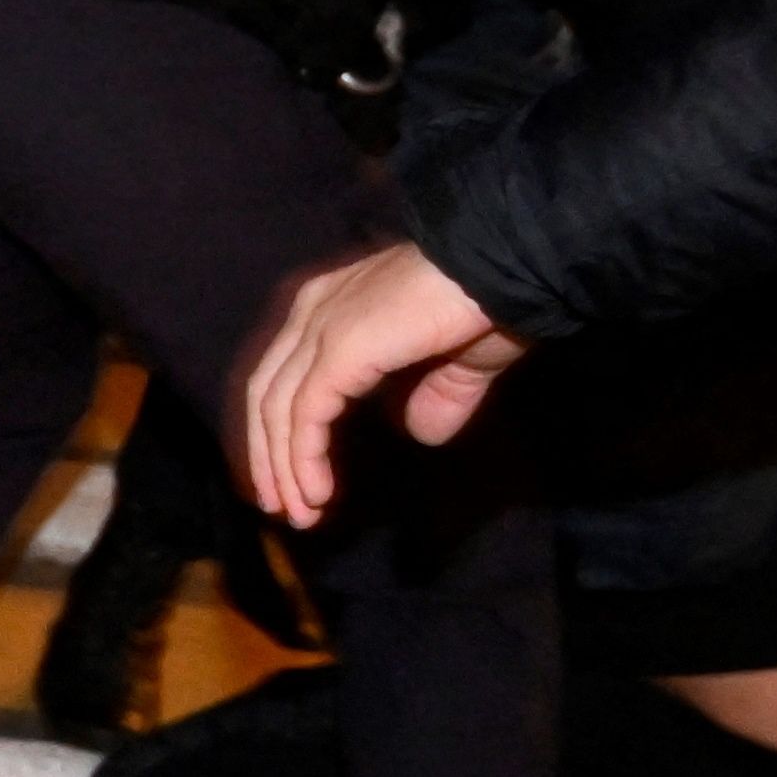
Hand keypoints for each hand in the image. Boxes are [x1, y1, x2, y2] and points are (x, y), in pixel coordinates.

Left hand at [232, 239, 524, 526]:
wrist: (509, 264)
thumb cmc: (492, 301)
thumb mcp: (461, 361)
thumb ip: (437, 394)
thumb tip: (422, 432)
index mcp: (330, 305)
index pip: (281, 376)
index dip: (280, 431)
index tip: (290, 479)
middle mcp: (312, 309)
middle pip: (267, 395)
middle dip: (271, 456)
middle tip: (285, 507)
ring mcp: (321, 324)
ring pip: (278, 410)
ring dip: (285, 468)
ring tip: (302, 512)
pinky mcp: (339, 346)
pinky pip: (306, 413)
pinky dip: (304, 457)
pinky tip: (317, 492)